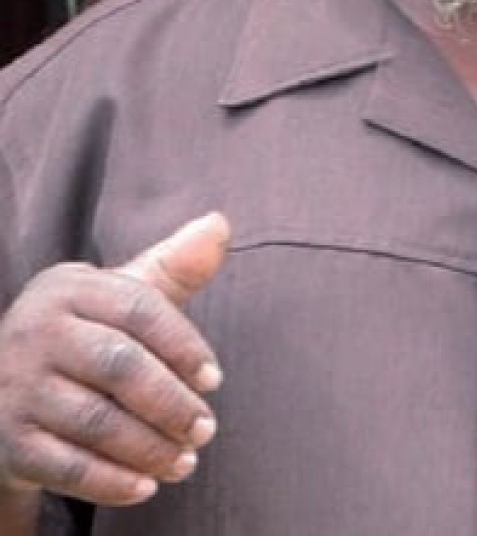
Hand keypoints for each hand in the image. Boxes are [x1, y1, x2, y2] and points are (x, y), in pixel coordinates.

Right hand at [0, 212, 229, 509]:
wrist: (1, 386)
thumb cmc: (84, 332)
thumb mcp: (120, 294)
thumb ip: (172, 268)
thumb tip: (220, 225)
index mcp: (69, 288)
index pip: (138, 309)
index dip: (183, 345)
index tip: (214, 379)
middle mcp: (37, 331)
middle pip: (119, 366)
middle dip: (171, 402)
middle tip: (206, 429)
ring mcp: (17, 387)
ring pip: (95, 421)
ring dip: (149, 447)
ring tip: (186, 460)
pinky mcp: (8, 440)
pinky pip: (66, 466)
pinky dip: (111, 482)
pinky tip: (146, 486)